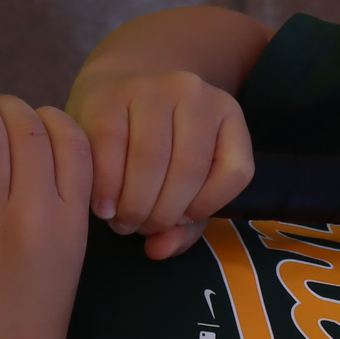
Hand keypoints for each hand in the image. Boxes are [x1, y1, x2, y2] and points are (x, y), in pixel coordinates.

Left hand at [0, 90, 92, 338]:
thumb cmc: (33, 314)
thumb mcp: (67, 253)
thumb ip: (56, 202)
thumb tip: (25, 148)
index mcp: (75, 219)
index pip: (70, 139)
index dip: (48, 117)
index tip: (29, 122)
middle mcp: (36, 213)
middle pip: (27, 127)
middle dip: (6, 106)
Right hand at [62, 63, 254, 260]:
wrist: (112, 91)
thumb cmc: (156, 146)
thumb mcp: (183, 181)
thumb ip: (183, 225)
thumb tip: (159, 250)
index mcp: (227, 114)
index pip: (236, 171)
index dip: (207, 206)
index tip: (180, 219)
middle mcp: (194, 92)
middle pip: (189, 169)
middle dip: (163, 214)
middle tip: (141, 229)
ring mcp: (151, 88)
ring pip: (150, 160)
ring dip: (134, 205)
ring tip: (122, 222)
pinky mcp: (109, 94)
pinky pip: (109, 148)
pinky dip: (106, 187)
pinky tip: (103, 206)